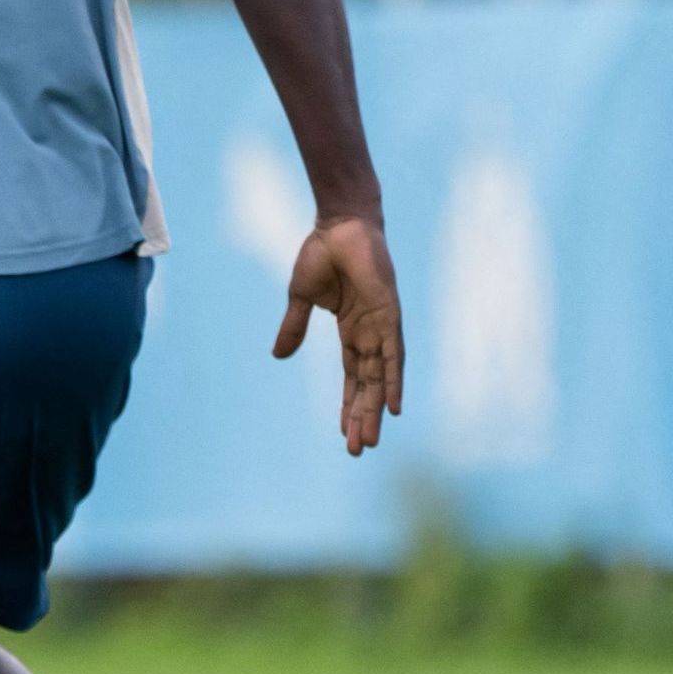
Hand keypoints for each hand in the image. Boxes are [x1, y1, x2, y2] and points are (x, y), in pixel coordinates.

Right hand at [276, 212, 406, 455]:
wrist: (339, 223)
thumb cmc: (322, 252)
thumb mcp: (301, 297)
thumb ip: (294, 327)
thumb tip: (278, 357)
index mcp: (352, 330)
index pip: (353, 377)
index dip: (349, 406)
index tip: (345, 435)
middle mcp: (371, 333)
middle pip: (367, 385)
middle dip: (362, 417)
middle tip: (357, 450)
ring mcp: (381, 325)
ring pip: (379, 378)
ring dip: (375, 409)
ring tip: (369, 439)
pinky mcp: (388, 314)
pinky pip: (393, 355)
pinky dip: (394, 381)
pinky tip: (394, 407)